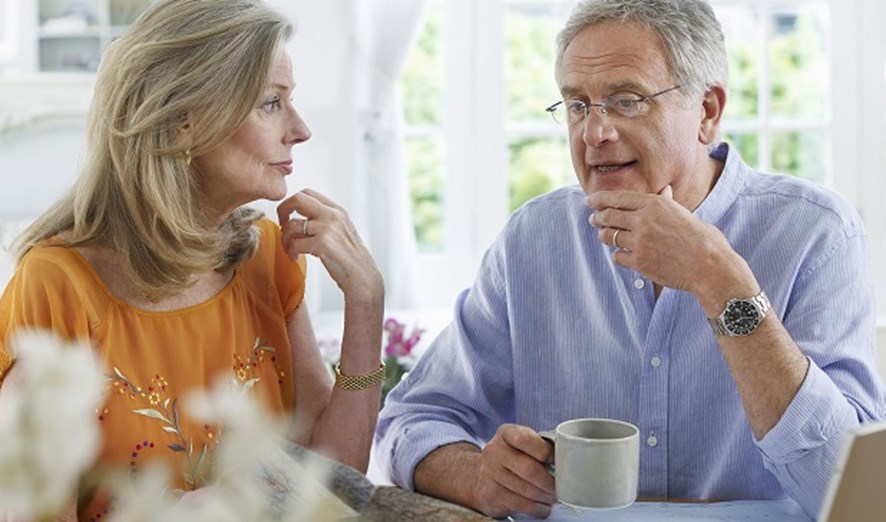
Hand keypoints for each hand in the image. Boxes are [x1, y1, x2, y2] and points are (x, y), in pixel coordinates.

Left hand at [277, 189, 382, 304]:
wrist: (362, 276)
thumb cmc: (350, 258)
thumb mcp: (341, 230)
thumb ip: (325, 220)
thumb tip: (299, 218)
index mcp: (337, 210)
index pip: (308, 193)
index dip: (291, 202)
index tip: (288, 216)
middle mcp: (333, 215)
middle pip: (297, 199)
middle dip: (283, 211)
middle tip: (282, 226)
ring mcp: (328, 229)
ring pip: (292, 225)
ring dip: (285, 239)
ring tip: (289, 249)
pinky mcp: (322, 244)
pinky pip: (295, 244)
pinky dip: (290, 252)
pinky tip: (295, 257)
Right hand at [472, 424, 556, 518]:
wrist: (482, 476)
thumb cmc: (511, 458)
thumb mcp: (522, 444)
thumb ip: (540, 445)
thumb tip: (565, 457)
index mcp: (506, 433)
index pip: (525, 439)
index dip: (546, 452)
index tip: (557, 461)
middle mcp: (494, 451)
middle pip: (529, 468)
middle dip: (549, 481)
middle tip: (559, 487)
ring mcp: (490, 473)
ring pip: (527, 490)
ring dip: (545, 497)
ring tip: (552, 497)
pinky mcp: (491, 494)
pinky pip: (521, 504)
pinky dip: (537, 508)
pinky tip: (542, 507)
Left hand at [587, 185, 754, 308]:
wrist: (709, 265)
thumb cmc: (702, 238)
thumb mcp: (683, 214)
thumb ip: (666, 204)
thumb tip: (662, 191)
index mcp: (655, 203)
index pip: (617, 198)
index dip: (599, 199)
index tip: (590, 201)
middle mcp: (644, 220)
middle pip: (608, 216)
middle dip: (597, 218)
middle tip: (593, 219)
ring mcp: (640, 241)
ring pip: (609, 236)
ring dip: (604, 236)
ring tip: (605, 236)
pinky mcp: (639, 261)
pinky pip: (617, 256)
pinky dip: (617, 255)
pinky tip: (622, 254)